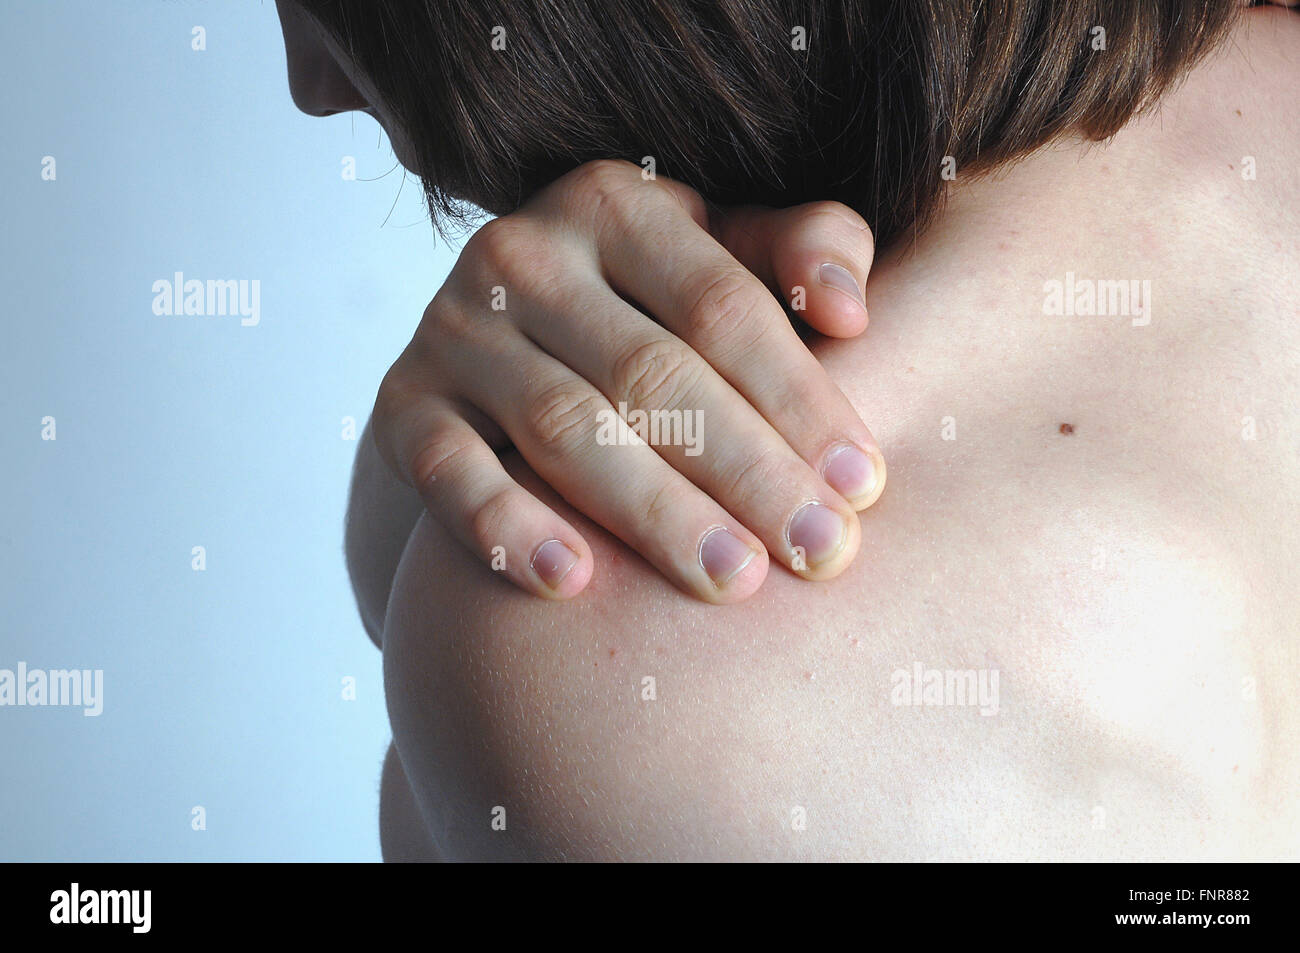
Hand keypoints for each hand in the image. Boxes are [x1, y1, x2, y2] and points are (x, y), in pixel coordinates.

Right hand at [372, 159, 884, 602]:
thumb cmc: (642, 306)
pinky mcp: (402, 406)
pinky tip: (572, 582)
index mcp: (615, 206)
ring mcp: (454, 330)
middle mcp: (524, 255)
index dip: (800, 396)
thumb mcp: (718, 255)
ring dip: (655, 514)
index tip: (861, 484)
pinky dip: (504, 525)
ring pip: (566, 430)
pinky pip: (448, 471)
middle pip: (654, 375)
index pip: (722, 306)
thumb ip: (796, 253)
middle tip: (818, 553)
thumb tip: (852, 307)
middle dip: (747, 472)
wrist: (494, 344)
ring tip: (732, 579)